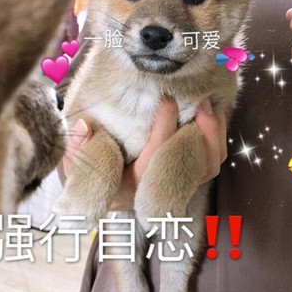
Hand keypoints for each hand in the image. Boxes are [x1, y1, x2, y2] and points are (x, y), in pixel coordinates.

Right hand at [62, 97, 226, 210]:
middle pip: (193, 166)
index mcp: (133, 187)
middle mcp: (159, 189)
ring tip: (209, 105)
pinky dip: (216, 139)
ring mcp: (176, 185)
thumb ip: (76, 148)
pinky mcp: (186, 177)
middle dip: (202, 132)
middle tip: (201, 102)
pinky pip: (211, 162)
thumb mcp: (77, 165)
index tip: (167, 99)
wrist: (104, 193)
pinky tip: (211, 116)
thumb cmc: (91, 176)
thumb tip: (85, 126)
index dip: (164, 126)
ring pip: (208, 166)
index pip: (156, 156)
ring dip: (214, 135)